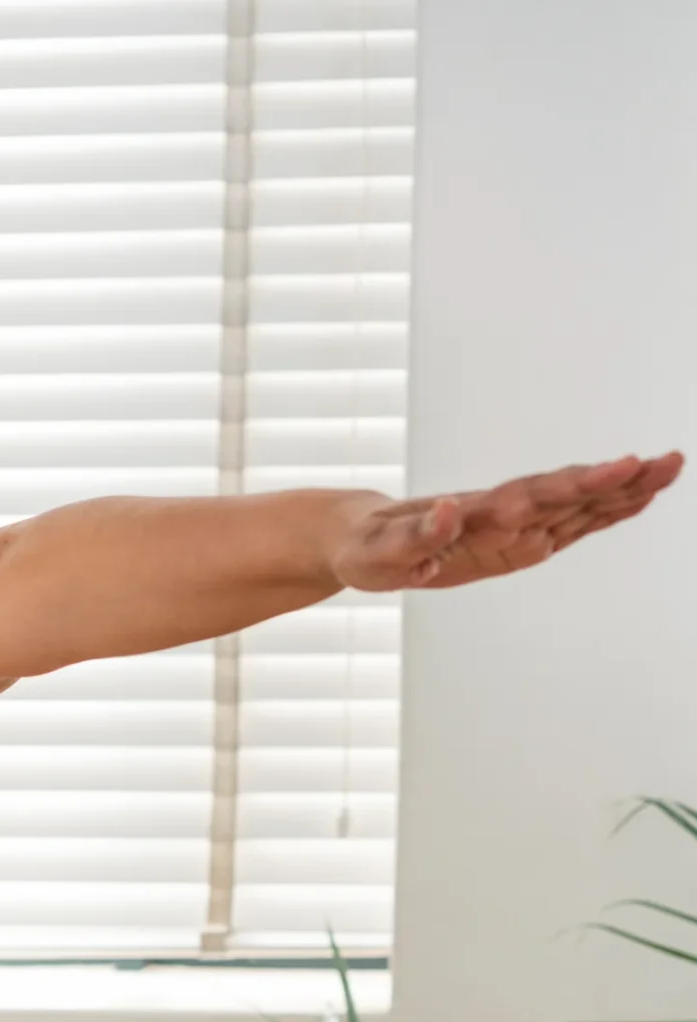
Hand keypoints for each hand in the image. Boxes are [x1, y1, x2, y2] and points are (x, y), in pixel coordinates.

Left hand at [329, 451, 682, 592]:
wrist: (361, 537)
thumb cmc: (367, 549)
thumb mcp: (380, 553)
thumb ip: (415, 538)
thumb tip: (446, 510)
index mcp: (473, 517)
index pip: (533, 497)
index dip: (576, 487)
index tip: (618, 468)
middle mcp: (501, 516)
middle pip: (566, 494)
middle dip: (615, 481)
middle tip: (665, 462)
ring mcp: (514, 527)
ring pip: (577, 506)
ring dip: (622, 490)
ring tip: (670, 469)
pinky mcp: (518, 542)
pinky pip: (570, 525)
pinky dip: (605, 513)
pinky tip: (639, 497)